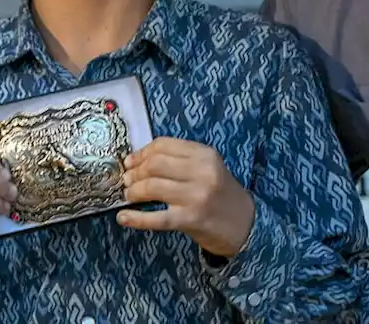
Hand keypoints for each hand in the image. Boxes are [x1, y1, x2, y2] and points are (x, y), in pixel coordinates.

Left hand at [116, 137, 254, 258]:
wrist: (245, 224)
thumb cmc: (220, 194)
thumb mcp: (208, 168)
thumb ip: (180, 161)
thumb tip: (138, 161)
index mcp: (205, 154)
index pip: (164, 145)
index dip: (141, 152)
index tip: (130, 161)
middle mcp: (202, 172)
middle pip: (155, 164)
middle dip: (134, 172)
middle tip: (127, 180)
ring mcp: (197, 196)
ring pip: (152, 187)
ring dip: (133, 191)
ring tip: (129, 195)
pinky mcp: (191, 219)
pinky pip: (156, 218)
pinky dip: (136, 218)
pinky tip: (123, 217)